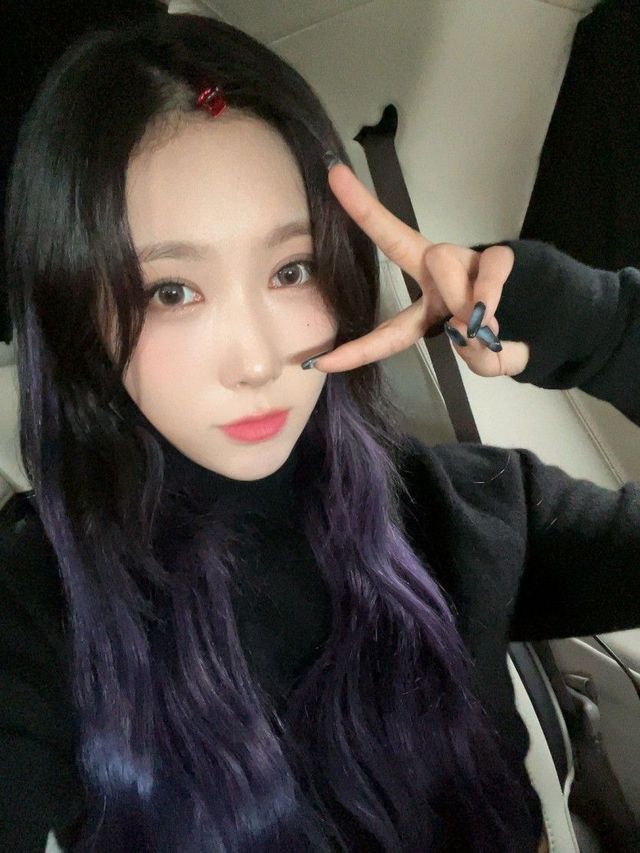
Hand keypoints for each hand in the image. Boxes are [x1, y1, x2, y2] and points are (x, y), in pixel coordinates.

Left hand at [305, 161, 529, 377]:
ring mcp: (466, 262)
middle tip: (334, 177)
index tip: (319, 362)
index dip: (356, 350)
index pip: (387, 328)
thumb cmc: (508, 338)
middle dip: (365, 211)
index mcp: (427, 309)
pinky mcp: (498, 256)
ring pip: (441, 265)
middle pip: (395, 240)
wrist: (555, 322)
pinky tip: (489, 313)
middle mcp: (437, 276)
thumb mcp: (488, 360)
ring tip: (480, 325)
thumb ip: (476, 354)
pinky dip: (486, 296)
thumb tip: (468, 324)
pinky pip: (485, 271)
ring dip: (457, 300)